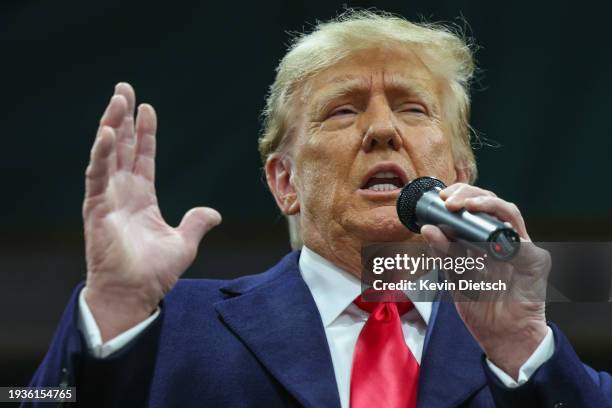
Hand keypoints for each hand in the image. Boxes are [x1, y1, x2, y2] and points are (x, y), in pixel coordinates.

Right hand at [83, 83, 221, 340]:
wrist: (135, 295)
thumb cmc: (153, 273)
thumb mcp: (183, 243)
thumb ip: (197, 223)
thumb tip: (214, 213)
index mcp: (142, 198)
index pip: (143, 157)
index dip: (144, 133)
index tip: (147, 109)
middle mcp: (122, 193)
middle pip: (122, 147)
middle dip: (122, 118)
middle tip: (123, 89)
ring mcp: (108, 198)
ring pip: (108, 154)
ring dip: (111, 125)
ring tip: (117, 98)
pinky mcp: (97, 208)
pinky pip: (97, 175)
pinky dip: (101, 153)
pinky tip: (106, 132)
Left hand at [421, 183, 549, 378]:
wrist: (501, 336)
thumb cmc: (480, 305)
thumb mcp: (455, 276)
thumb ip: (444, 253)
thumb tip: (427, 229)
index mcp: (484, 237)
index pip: (475, 206)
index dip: (459, 195)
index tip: (439, 197)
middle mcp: (504, 237)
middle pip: (491, 202)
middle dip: (469, 194)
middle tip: (448, 200)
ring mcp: (522, 246)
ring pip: (509, 212)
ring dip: (486, 205)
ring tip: (465, 207)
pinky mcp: (536, 261)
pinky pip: (523, 244)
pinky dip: (506, 237)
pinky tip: (489, 239)